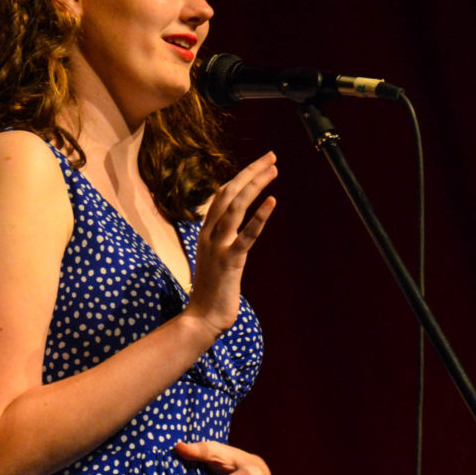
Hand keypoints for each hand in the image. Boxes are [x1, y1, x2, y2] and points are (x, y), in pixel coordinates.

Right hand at [186, 152, 276, 338]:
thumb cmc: (212, 290)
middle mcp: (210, 233)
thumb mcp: (215, 257)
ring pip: (236, 207)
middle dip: (251, 172)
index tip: (260, 164)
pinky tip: (272, 202)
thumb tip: (235, 227)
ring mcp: (218, 246)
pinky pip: (246, 235)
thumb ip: (223, 239)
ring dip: (255, 185)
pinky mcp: (230, 262)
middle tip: (271, 156)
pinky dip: (260, 217)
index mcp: (206, 231)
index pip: (223, 195)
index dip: (242, 176)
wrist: (201, 318)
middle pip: (229, 193)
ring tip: (274, 170)